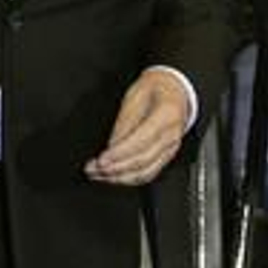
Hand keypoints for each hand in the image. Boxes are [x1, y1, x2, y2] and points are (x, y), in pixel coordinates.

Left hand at [83, 69, 189, 185]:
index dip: (119, 153)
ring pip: (146, 172)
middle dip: (115, 169)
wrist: (173, 90)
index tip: (101, 160)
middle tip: (94, 170)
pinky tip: (114, 177)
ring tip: (99, 175)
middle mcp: (172, 135)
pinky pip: (149, 173)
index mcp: (166, 115)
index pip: (141, 141)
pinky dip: (130, 179)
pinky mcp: (166, 156)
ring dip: (120, 178)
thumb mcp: (135, 96)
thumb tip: (112, 146)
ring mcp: (171, 148)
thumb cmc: (155, 88)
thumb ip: (124, 122)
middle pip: (143, 161)